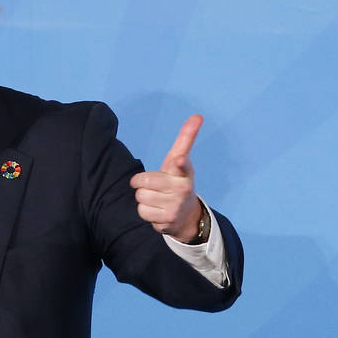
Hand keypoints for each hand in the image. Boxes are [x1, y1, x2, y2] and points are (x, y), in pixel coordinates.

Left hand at [129, 114, 203, 242]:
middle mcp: (181, 190)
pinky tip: (157, 210)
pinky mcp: (166, 222)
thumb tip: (197, 116)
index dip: (180, 163)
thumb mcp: (180, 161)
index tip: (180, 160)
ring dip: (144, 198)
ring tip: (156, 198)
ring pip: (140, 197)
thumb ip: (185, 139)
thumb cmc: (177, 181)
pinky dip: (146, 211)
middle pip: (144, 182)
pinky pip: (142, 212)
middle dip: (142, 182)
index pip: (182, 165)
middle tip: (152, 184)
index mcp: (184, 173)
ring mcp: (174, 207)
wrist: (186, 216)